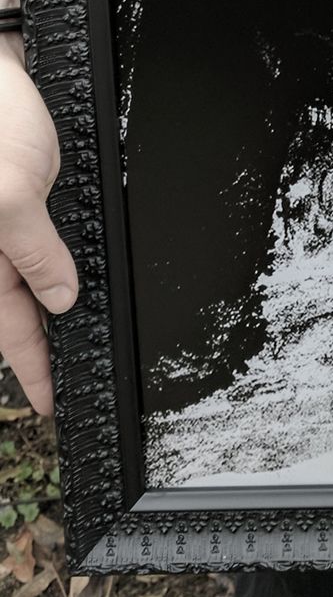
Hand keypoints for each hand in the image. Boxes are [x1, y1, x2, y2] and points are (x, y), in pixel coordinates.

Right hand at [0, 41, 76, 414]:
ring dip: (40, 313)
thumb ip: (33, 251)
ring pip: (18, 286)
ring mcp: (0, 222)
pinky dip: (46, 271)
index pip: (4, 329)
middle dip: (33, 348)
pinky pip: (30, 249)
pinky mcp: (15, 198)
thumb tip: (58, 299)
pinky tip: (62, 286)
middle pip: (7, 312)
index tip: (49, 404)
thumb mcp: (11, 192)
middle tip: (60, 387)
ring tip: (62, 347)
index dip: (29, 368)